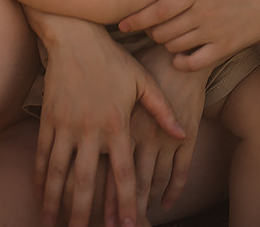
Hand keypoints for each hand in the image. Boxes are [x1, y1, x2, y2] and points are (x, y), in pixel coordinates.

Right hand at [24, 10, 183, 226]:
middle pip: (86, 181)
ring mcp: (67, 124)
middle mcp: (90, 129)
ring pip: (59, 172)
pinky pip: (43, 154)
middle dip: (84, 213)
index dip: (124, 202)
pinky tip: (40, 193)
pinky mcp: (49, 118)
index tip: (125, 226)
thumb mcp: (143, 80)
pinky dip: (41, 177)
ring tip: (52, 226)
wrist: (76, 35)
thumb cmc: (114, 58)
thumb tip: (180, 134)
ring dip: (55, 202)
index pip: (122, 173)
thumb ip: (161, 110)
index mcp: (117, 123)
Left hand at [106, 45, 209, 224]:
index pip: (103, 167)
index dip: (96, 192)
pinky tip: (166, 205)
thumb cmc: (135, 62)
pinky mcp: (185, 135)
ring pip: (152, 181)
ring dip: (143, 203)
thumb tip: (74, 128)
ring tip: (135, 221)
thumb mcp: (113, 85)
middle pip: (124, 180)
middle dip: (114, 207)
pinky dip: (174, 190)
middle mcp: (139, 134)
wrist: (172, 49)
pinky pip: (180, 171)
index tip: (90, 214)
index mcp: (117, 122)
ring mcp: (164, 137)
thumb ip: (98, 110)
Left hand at [120, 0, 259, 70]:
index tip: (122, 24)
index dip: (136, 19)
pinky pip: (192, 63)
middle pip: (161, 30)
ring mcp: (213, 32)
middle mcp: (201, 11)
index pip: (157, 8)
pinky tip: (180, 56)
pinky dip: (181, 62)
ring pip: (174, 46)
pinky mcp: (224, 49)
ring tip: (166, 37)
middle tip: (149, 29)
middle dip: (150, 32)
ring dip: (165, 44)